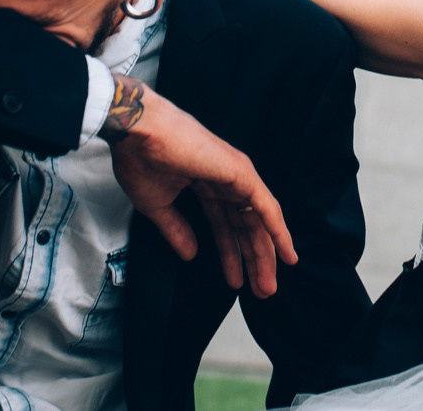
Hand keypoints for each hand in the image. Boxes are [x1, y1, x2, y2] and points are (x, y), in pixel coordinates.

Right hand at [108, 82, 298, 296]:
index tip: (236, 281)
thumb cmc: (140, 159)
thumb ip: (177, 230)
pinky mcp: (240, 173)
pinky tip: (284, 253)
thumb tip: (190, 254)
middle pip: (245, 226)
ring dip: (266, 254)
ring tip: (268, 286)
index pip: (225, 224)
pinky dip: (277, 230)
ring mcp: (235, 174)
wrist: (138, 133)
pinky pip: (265, 206)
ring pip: (258, 221)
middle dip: (253, 259)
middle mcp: (224, 179)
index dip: (230, 254)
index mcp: (205, 183)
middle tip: (262, 290)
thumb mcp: (157, 205)